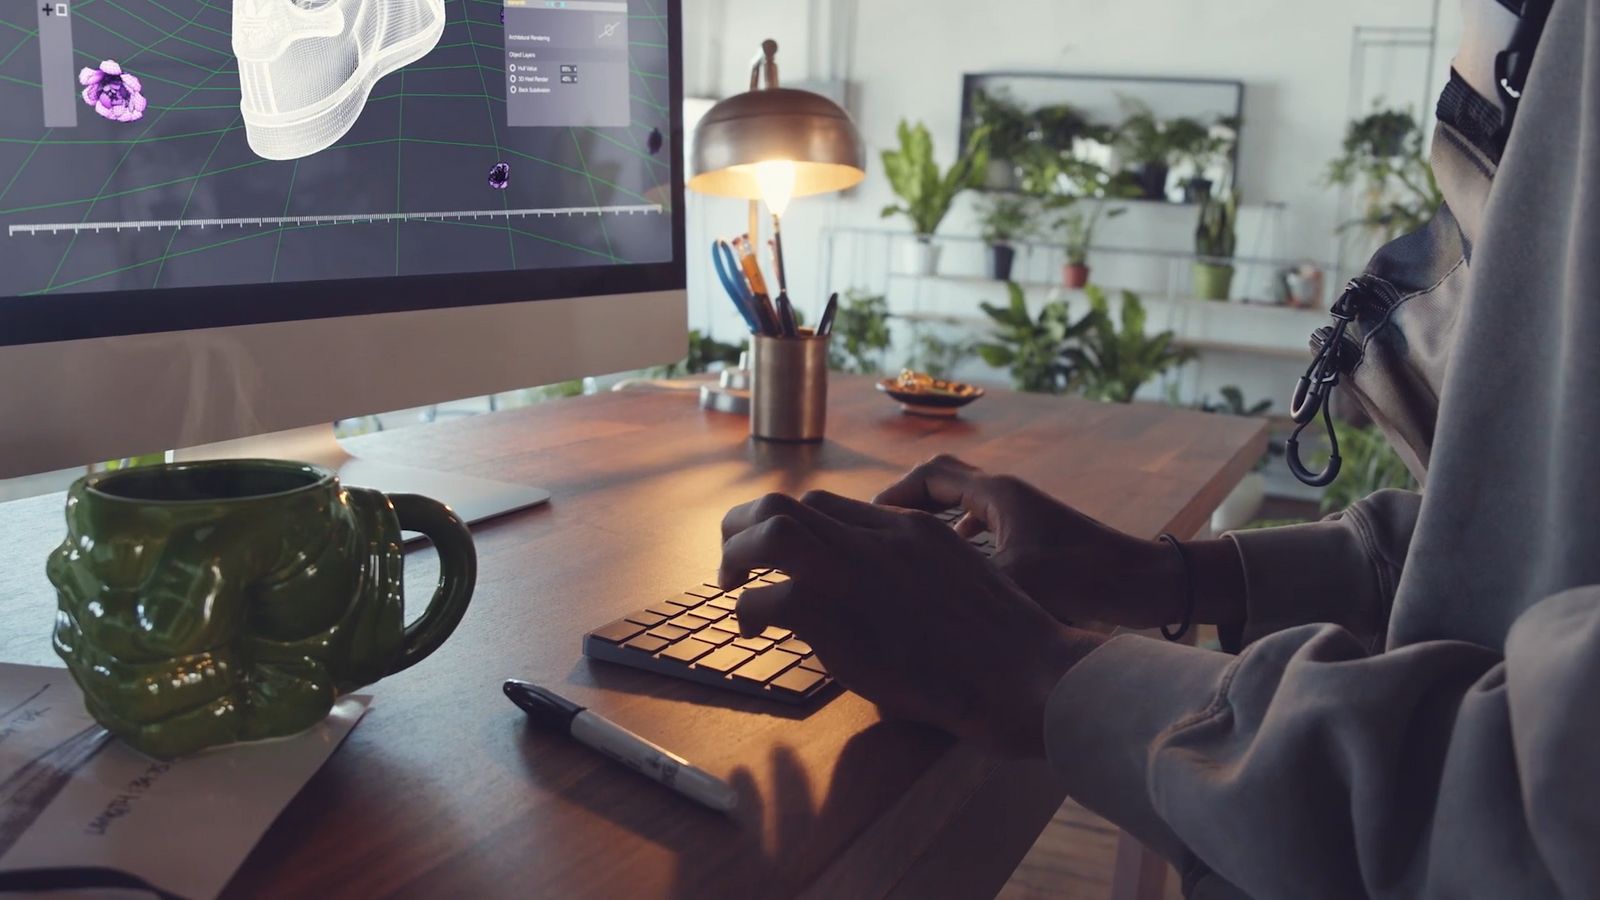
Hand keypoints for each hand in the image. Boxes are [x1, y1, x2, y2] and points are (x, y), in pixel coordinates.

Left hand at [719, 491, 1104, 756]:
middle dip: (747, 525)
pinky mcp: (839, 616)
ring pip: (770, 530)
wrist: (1030, 675)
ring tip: (731, 584)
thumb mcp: (972, 584)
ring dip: (737, 554)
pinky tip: (753, 630)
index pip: (831, 505)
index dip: (793, 525)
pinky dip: (750, 611)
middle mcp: (881, 539)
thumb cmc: (1013, 652)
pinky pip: (769, 597)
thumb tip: (893, 598)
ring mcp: (858, 573)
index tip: (779, 554)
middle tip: (734, 558)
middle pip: (790, 502)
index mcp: (913, 530)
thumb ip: (928, 576)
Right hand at [873, 455, 1187, 629]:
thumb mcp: (1014, 581)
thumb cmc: (1085, 578)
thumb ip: (960, 580)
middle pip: (943, 482)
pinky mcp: (1036, 535)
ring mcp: (1024, 514)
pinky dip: (959, 540)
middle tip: (878, 532)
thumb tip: (907, 592)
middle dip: (907, 502)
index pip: (929, 475)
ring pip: (963, 505)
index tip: (866, 522)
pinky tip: (953, 573)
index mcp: (998, 493)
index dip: (893, 495)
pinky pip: (983, 526)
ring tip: (904, 553)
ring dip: (932, 522)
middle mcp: (1008, 495)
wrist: (1149, 584)